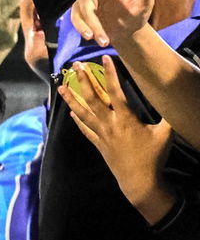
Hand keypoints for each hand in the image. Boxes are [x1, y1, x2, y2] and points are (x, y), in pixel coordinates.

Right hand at [58, 0, 155, 45]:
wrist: (125, 31)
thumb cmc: (136, 14)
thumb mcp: (144, 5)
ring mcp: (86, 1)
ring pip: (81, 6)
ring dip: (90, 23)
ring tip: (102, 39)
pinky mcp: (81, 13)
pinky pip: (77, 19)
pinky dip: (84, 28)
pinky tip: (92, 38)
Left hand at [58, 59, 176, 222]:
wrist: (139, 180)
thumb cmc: (154, 156)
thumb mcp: (165, 134)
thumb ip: (169, 116)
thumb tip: (178, 100)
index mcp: (126, 119)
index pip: (116, 91)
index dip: (110, 74)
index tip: (104, 59)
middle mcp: (110, 124)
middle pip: (93, 98)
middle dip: (83, 81)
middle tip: (75, 65)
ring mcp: (102, 134)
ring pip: (83, 113)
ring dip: (72, 99)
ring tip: (61, 87)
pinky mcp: (98, 144)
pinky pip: (85, 130)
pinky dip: (78, 120)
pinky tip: (71, 112)